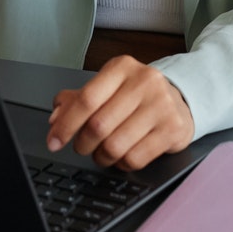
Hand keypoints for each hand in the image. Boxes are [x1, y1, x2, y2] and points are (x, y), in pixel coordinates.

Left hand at [47, 57, 194, 170]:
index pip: (86, 99)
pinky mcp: (172, 128)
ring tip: (102, 153)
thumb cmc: (136, 96)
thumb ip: (77, 100)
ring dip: (101, 157)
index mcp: (122, 67)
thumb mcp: (107, 88)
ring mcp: (161, 105)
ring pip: (115, 146)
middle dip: (83, 144)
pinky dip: (122, 164)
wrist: (179, 100)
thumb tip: (55, 118)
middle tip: (81, 147)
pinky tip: (122, 156)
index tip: (54, 141)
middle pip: (99, 125)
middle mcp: (144, 82)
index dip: (66, 124)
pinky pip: (135, 159)